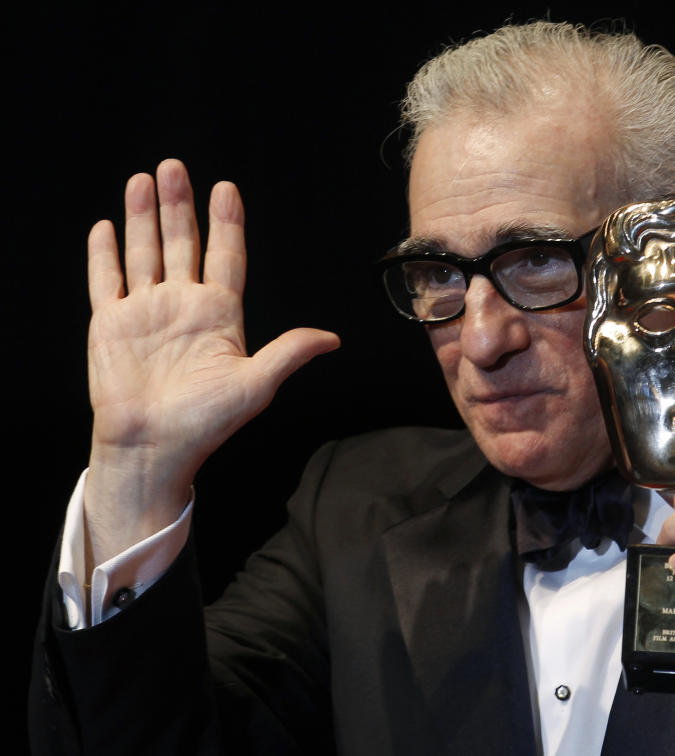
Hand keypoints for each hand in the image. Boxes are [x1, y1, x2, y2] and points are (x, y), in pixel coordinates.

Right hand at [84, 159, 339, 566]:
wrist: (153, 449)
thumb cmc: (205, 423)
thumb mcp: (255, 384)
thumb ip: (289, 352)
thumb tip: (332, 339)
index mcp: (220, 315)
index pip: (226, 256)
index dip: (226, 223)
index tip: (226, 189)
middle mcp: (183, 306)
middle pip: (182, 244)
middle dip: (179, 205)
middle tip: (176, 167)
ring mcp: (146, 312)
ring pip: (145, 252)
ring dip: (143, 216)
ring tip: (144, 180)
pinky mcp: (112, 324)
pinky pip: (107, 280)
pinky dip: (105, 254)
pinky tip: (107, 226)